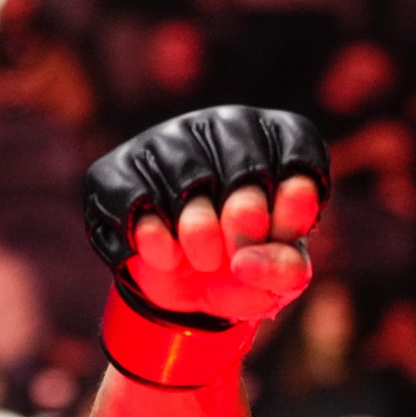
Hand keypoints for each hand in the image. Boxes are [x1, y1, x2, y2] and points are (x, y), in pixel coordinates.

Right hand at [83, 106, 329, 324]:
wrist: (183, 290)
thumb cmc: (244, 268)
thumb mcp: (279, 281)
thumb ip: (285, 270)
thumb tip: (246, 263)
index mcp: (277, 142)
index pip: (297, 153)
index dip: (292, 205)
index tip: (281, 235)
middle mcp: (225, 126)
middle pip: (243, 166)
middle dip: (244, 227)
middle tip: (237, 256)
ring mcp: (169, 141)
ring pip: (186, 180)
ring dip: (198, 237)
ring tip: (203, 259)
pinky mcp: (118, 170)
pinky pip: (134, 200)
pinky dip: (155, 242)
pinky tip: (166, 256)